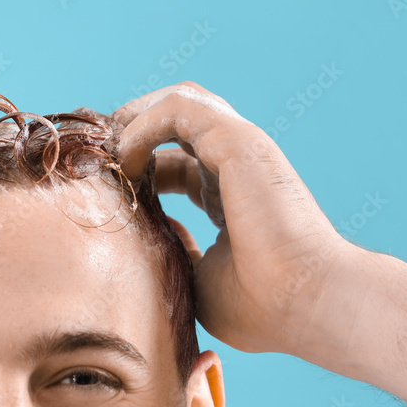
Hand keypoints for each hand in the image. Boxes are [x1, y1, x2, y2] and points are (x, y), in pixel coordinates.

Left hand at [114, 82, 357, 355]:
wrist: (310, 303)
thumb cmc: (263, 305)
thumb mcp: (199, 281)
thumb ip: (173, 253)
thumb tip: (147, 236)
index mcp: (229, 195)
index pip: (174, 165)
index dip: (134, 169)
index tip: (103, 190)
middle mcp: (235, 165)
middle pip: (175, 122)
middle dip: (129, 130)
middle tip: (96, 158)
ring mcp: (240, 148)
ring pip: (179, 101)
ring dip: (134, 117)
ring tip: (106, 149)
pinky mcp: (239, 142)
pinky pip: (179, 108)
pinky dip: (144, 122)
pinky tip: (125, 156)